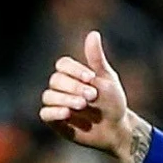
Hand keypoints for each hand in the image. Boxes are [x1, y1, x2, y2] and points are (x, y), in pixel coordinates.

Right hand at [40, 30, 147, 162]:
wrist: (116, 128)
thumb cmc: (113, 102)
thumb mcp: (107, 79)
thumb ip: (96, 58)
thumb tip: (93, 33)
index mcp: (73, 75)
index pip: (63, 65)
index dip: (74, 70)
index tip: (91, 78)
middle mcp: (62, 88)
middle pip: (55, 80)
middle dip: (74, 87)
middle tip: (92, 96)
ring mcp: (57, 104)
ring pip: (49, 96)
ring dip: (65, 99)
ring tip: (83, 106)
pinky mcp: (55, 121)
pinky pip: (45, 113)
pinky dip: (54, 112)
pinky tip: (67, 113)